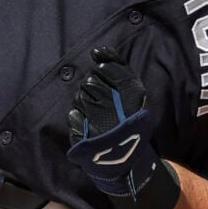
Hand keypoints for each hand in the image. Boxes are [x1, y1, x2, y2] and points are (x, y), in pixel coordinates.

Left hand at [66, 47, 159, 198]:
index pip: (105, 70)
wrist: (126, 158)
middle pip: (90, 83)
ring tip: (99, 116)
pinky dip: (79, 119)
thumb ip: (117, 67)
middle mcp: (113, 104)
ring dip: (86, 104)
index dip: (104, 75)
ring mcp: (97, 121)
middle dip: (94, 90)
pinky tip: (90, 126)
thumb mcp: (134, 93)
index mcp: (131, 94)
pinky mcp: (83, 135)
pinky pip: (73, 116)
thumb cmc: (130, 121)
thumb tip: (97, 50)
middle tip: (105, 104)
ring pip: (80, 98)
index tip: (109, 84)